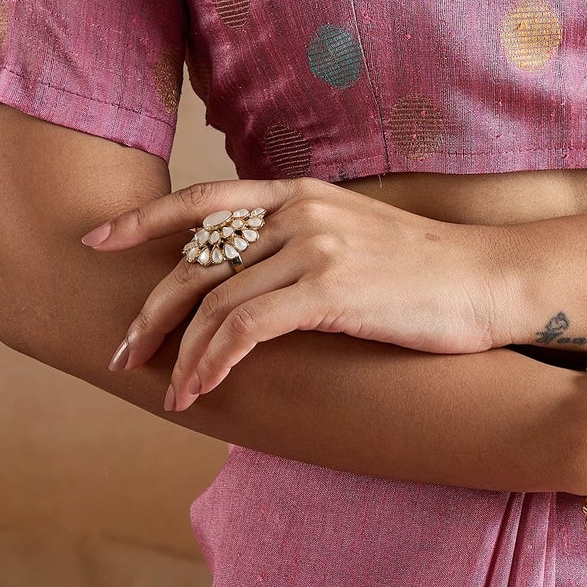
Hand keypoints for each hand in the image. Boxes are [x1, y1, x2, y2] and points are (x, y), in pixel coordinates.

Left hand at [83, 178, 507, 409]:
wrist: (486, 279)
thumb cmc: (424, 270)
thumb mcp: (353, 237)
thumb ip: (299, 241)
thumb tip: (245, 277)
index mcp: (302, 193)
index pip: (206, 199)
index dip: (146, 218)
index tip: (99, 240)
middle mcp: (301, 210)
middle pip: (198, 258)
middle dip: (151, 309)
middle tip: (124, 351)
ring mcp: (314, 246)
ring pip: (216, 301)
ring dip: (182, 355)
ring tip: (169, 393)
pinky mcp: (329, 288)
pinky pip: (246, 328)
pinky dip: (213, 363)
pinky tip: (203, 390)